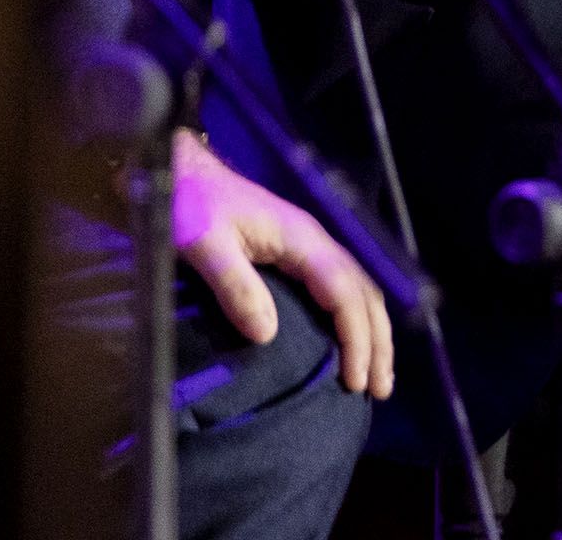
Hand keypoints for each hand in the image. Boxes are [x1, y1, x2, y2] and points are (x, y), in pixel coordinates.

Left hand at [173, 132, 393, 398]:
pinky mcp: (297, 251)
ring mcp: (310, 245)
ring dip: (372, 332)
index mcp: (302, 239)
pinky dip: (356, 318)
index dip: (355, 337)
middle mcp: (316, 241)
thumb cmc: (190, 205)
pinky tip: (350, 341)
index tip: (356, 379)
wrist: (182, 172)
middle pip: (365, 293)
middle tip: (379, 390)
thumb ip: (236, 286)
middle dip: (377, 342)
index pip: (344, 293)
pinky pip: (342, 288)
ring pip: (359, 290)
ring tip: (375, 375)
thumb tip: (268, 336)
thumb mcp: (203, 244)